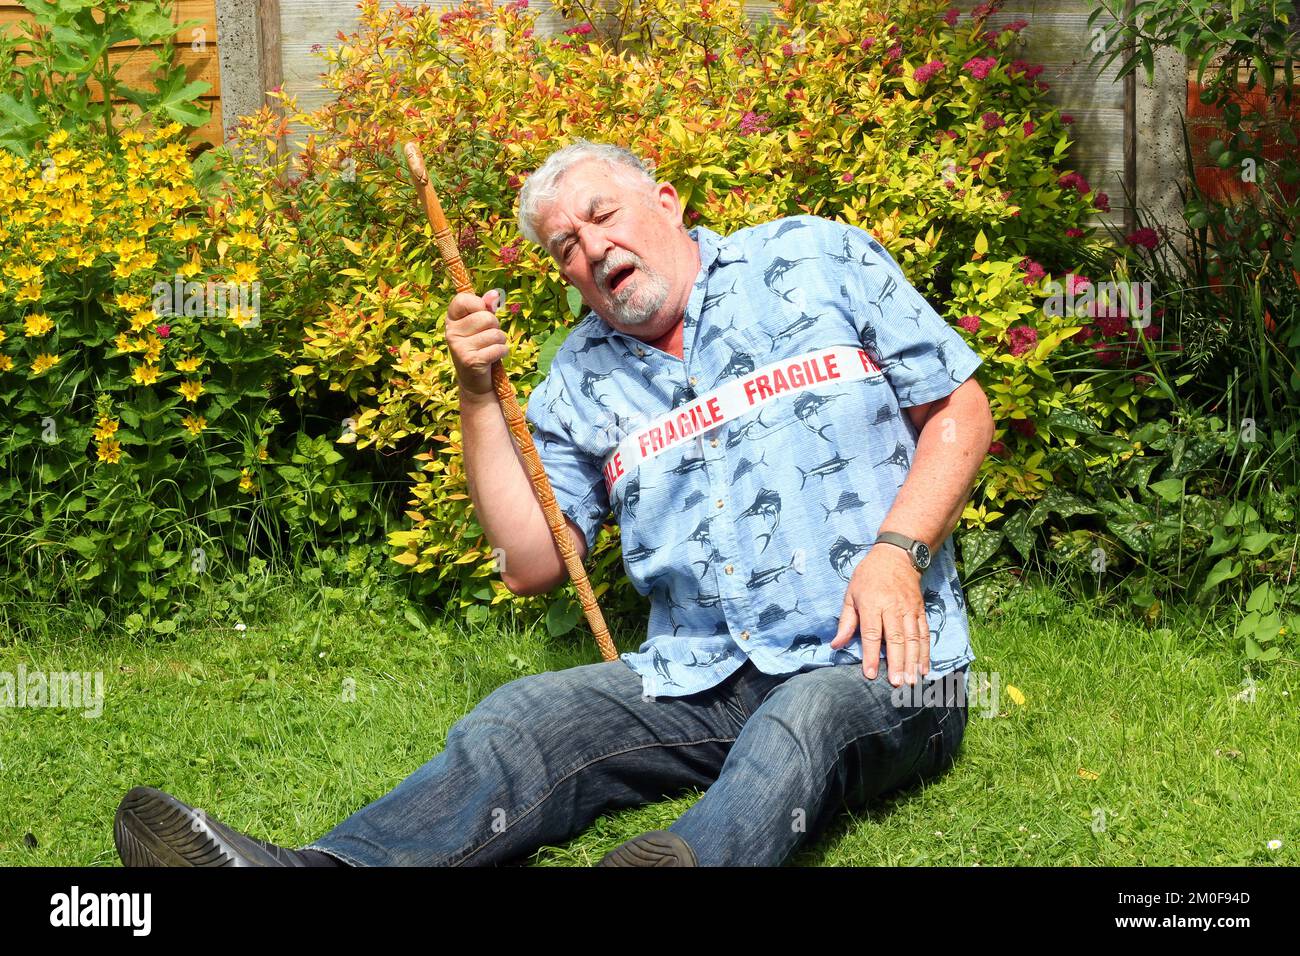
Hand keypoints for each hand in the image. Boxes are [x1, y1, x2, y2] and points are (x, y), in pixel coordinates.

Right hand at [447, 287, 507, 395]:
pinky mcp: (471, 361)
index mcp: (451, 320)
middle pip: (486, 317)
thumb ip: (486, 308)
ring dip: (500, 342)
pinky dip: (502, 353)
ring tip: (490, 349)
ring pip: (496, 333)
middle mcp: (451, 332)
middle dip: (495, 327)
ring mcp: (459, 347)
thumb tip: (495, 294)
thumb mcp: (480, 326)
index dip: (479, 304)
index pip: (463, 299)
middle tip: (488, 338)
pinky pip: (499, 348)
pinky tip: (493, 358)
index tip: (482, 312)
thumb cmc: (480, 348)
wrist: (474, 382)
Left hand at [829, 543, 928, 685]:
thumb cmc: (869, 576)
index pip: (872, 633)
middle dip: (897, 663)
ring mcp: (909, 610)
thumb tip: (835, 645)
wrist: (897, 556)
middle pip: (896, 639)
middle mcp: (893, 608)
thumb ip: (846, 622)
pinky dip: (925, 652)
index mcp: (872, 604)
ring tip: (912, 681)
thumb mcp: (851, 594)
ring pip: (912, 639)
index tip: (871, 674)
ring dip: (913, 662)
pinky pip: (924, 633)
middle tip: (897, 684)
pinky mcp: (921, 611)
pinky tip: (923, 668)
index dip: (871, 655)